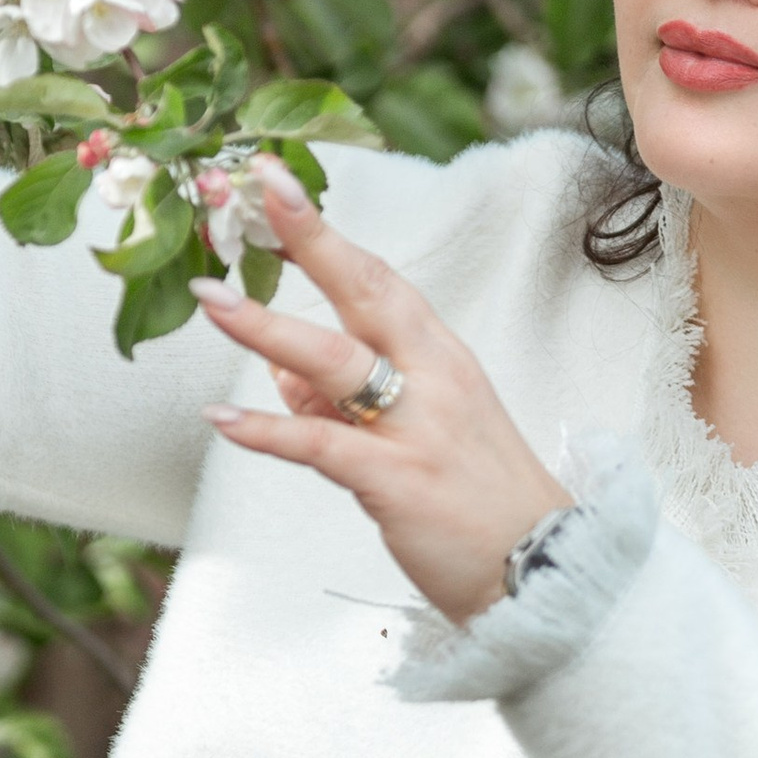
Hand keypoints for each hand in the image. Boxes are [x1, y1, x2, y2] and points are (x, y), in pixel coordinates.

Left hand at [196, 163, 564, 625]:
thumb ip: (349, 401)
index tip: (278, 185)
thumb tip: (281, 377)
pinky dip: (267, 432)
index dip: (325, 232)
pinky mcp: (398, 482)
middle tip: (257, 190)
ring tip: (210, 299)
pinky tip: (222, 421)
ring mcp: (418, 428)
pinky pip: (321, 446)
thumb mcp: (422, 434)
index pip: (378, 279)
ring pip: (335, 361)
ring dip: (266, 327)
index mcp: (442, 357)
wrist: (548, 572)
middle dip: (310, 236)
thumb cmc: (481, 502)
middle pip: (366, 290)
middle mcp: (435, 378)